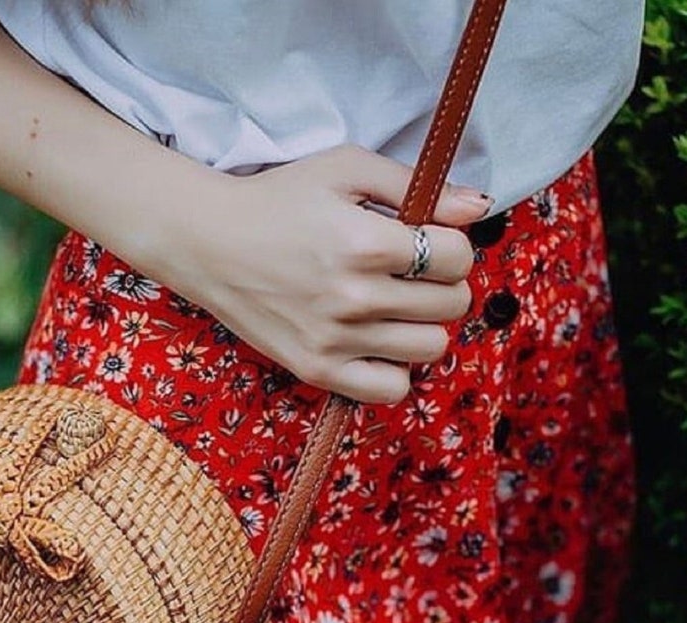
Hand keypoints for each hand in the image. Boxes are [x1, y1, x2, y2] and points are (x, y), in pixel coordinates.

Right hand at [161, 144, 489, 404]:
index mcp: (365, 243)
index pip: (457, 257)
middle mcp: (353, 297)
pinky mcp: (317, 370)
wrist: (209, 243)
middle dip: (443, 283)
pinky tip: (377, 342)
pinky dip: (395, 368)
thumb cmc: (279, 200)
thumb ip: (416, 185)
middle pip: (451, 305)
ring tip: (395, 306)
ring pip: (430, 347)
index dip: (452, 245)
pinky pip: (391, 389)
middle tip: (414, 273)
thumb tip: (477, 206)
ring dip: (424, 325)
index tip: (428, 241)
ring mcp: (335, 340)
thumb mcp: (345, 169)